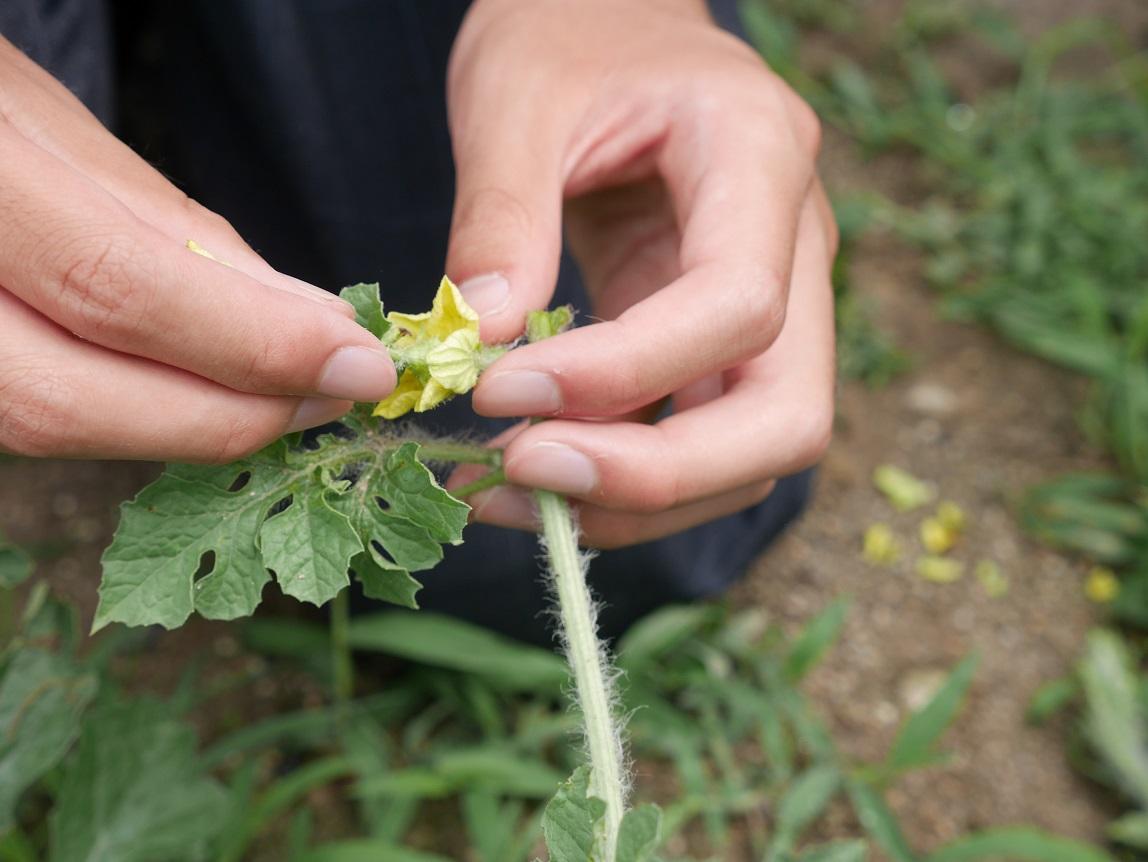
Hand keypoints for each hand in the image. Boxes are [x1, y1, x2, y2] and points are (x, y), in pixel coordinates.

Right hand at [0, 36, 395, 461]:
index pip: (113, 290)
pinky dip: (122, 414)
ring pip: (38, 426)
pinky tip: (193, 393)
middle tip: (331, 396)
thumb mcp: (43, 119)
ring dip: (181, 424)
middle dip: (224, 413)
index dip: (252, 344)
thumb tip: (295, 320)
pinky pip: (20, 417)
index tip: (359, 362)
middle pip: (63, 401)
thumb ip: (163, 226)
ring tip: (279, 396)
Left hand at [444, 0, 835, 547]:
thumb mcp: (514, 98)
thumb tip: (475, 348)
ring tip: (503, 491)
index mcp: (760, 156)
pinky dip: (622, 479)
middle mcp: (793, 246)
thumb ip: (500, 217)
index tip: (499, 392)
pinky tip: (528, 475)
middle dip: (660, 476)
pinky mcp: (720, 347)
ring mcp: (772, 307)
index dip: (624, 373)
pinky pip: (697, 442)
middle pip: (786, 417)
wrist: (613, 27)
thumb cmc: (570, 35)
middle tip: (524, 476)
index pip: (738, 307)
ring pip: (751, 455)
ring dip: (636, 499)